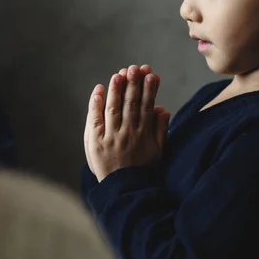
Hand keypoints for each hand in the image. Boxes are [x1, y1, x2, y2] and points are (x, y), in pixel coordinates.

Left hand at [84, 65, 170, 181]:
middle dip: (134, 84)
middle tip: (136, 67)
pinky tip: (99, 89)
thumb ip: (161, 130)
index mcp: (144, 135)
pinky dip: (96, 103)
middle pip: (131, 104)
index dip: (150, 89)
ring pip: (114, 108)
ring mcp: (111, 138)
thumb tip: (163, 109)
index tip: (152, 74)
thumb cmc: (143, 171)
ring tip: (120, 73)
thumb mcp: (158, 152)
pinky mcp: (96, 143)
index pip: (147, 107)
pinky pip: (95, 119)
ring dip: (117, 89)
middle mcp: (128, 134)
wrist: (124, 191)